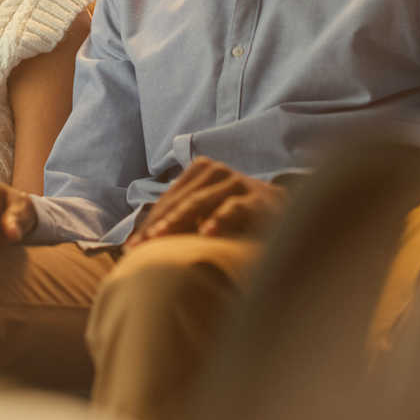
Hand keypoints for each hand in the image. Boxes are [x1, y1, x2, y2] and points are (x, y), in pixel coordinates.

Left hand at [126, 156, 286, 248]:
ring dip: (179, 221)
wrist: (289, 213)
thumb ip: (180, 220)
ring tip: (160, 239)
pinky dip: (219, 219)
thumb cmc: (237, 216)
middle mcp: (216, 171)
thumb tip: (138, 243)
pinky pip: (233, 208)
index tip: (130, 248)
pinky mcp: (258, 197)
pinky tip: (206, 233)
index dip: (148, 224)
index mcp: (199, 171)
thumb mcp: (206, 214)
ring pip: (200, 202)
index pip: (168, 201)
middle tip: (140, 247)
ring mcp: (237, 182)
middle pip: (179, 201)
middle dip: (157, 226)